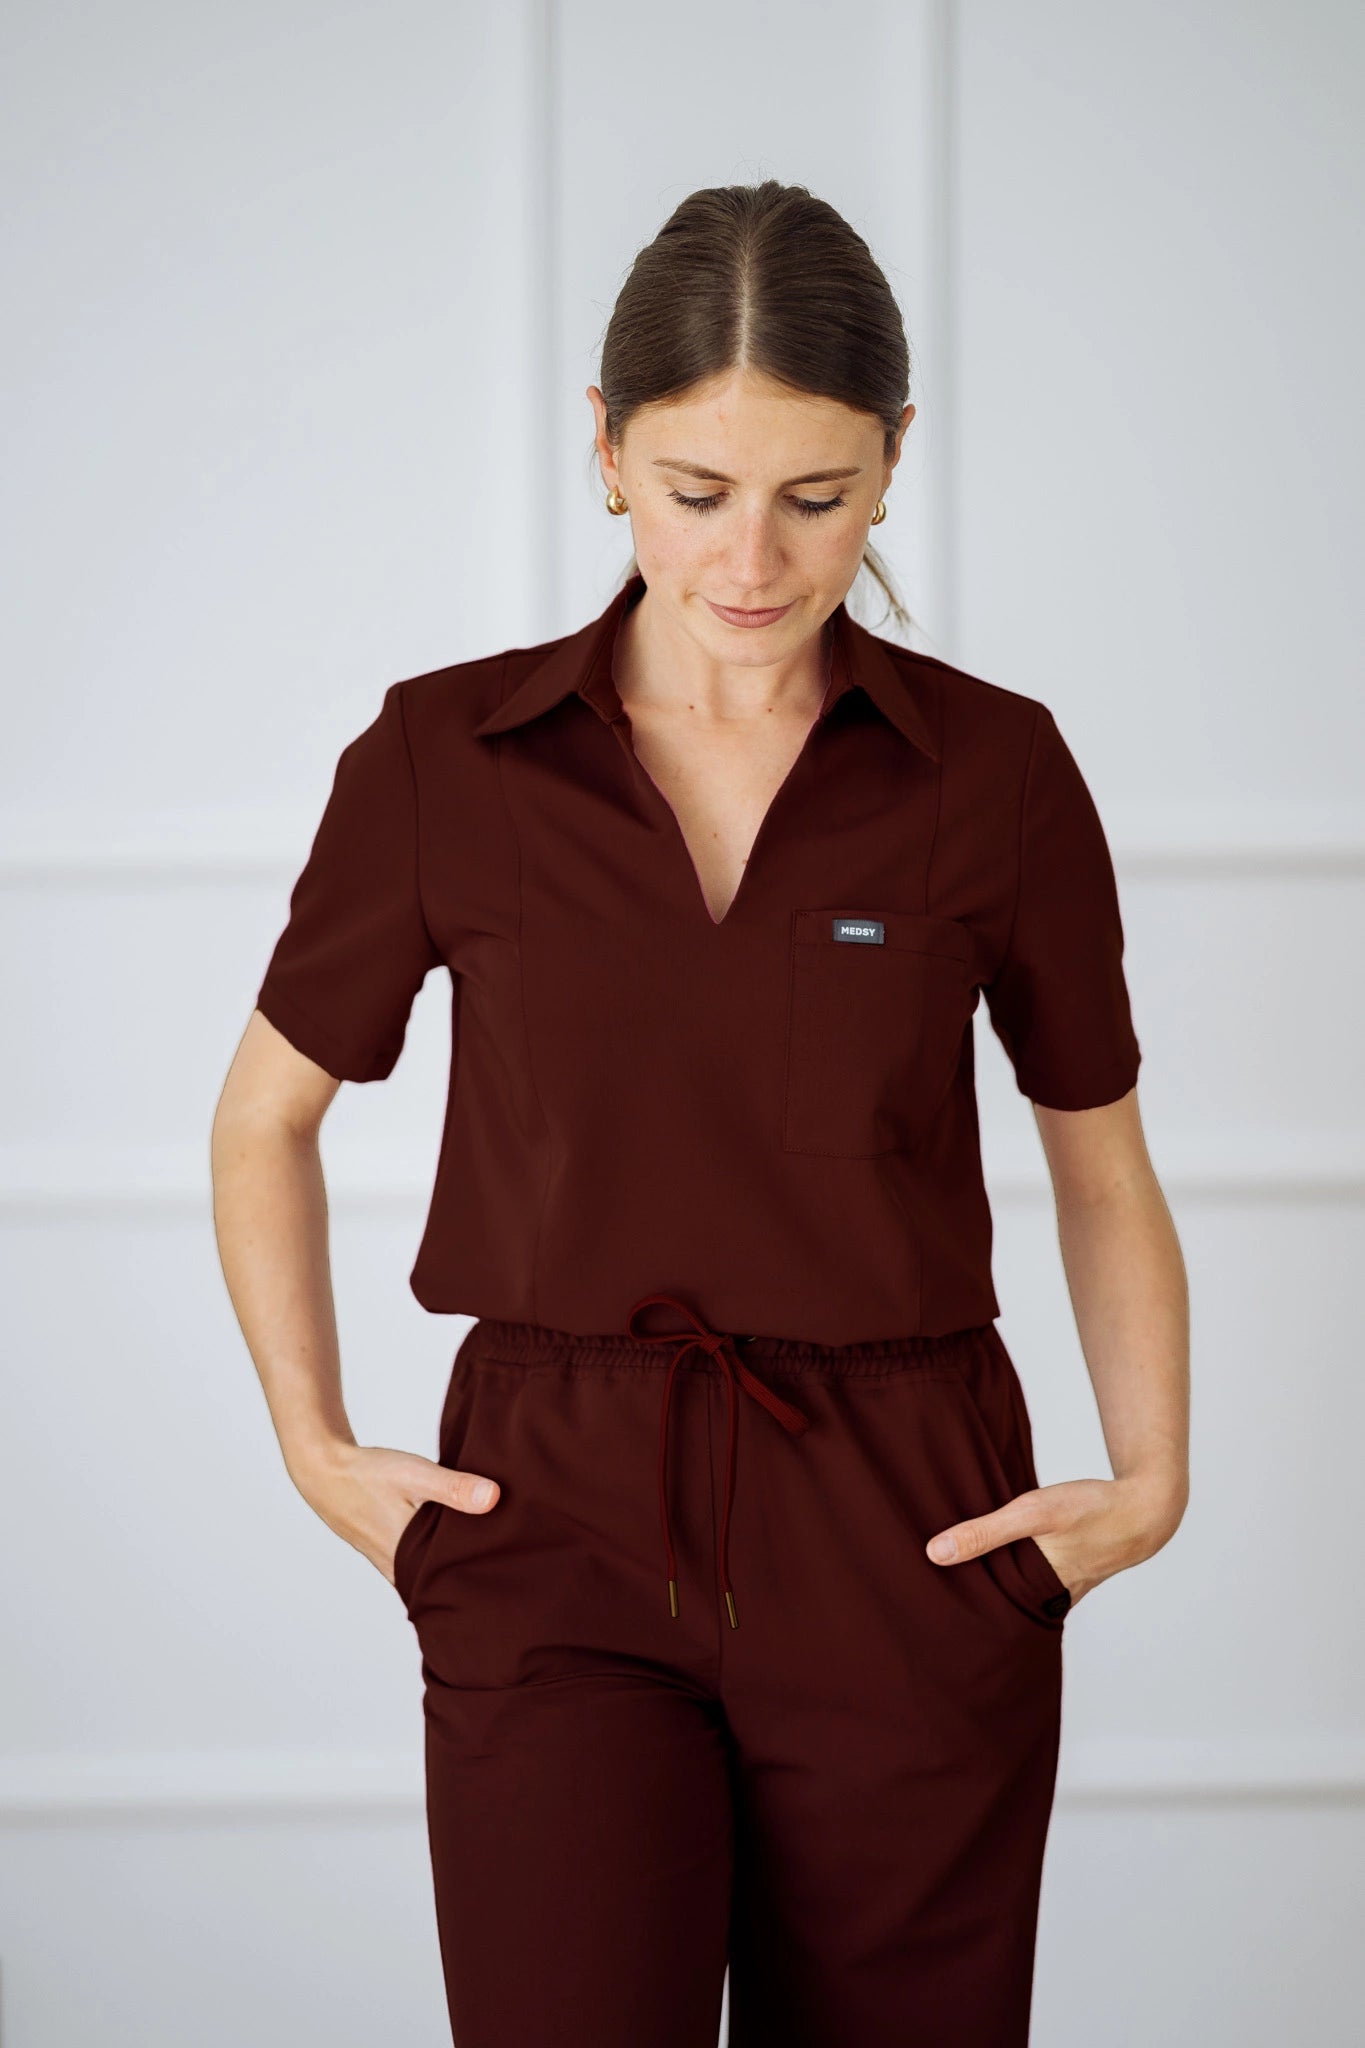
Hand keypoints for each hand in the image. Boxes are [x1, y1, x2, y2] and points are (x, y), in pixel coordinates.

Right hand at [288, 1441, 500, 1586]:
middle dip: (471, 1581)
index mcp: (409, 1557)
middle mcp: (400, 1569)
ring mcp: (391, 1565)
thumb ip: (453, 1488)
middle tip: (508, 1577)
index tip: (511, 1583)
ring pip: (429, 1578)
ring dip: (452, 1571)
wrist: (325, 1472)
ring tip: (489, 1565)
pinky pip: (417, 1567)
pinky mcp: (387, 1554)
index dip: (480, 1585)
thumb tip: (494, 1499)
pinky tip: (454, 1550)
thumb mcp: (414, 1475)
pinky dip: (435, 1562)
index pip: (452, 1585)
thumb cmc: (368, 1474)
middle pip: (443, 1585)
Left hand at [924, 1473, 1182, 1605]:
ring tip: (964, 1584)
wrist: (1148, 1508)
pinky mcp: (1075, 1571)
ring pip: (1022, 1593)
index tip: (930, 1612)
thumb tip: (935, 1554)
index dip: (961, 1614)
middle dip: (976, 1605)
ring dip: (1000, 1587)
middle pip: (1003, 1606)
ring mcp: (1066, 1586)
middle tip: (936, 1604)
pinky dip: (1022, 1573)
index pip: (988, 1613)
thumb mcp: (1032, 1514)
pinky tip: (1008, 1561)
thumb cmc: (1090, 1509)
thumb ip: (985, 1533)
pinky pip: (1040, 1579)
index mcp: (1035, 1592)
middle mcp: (1051, 1598)